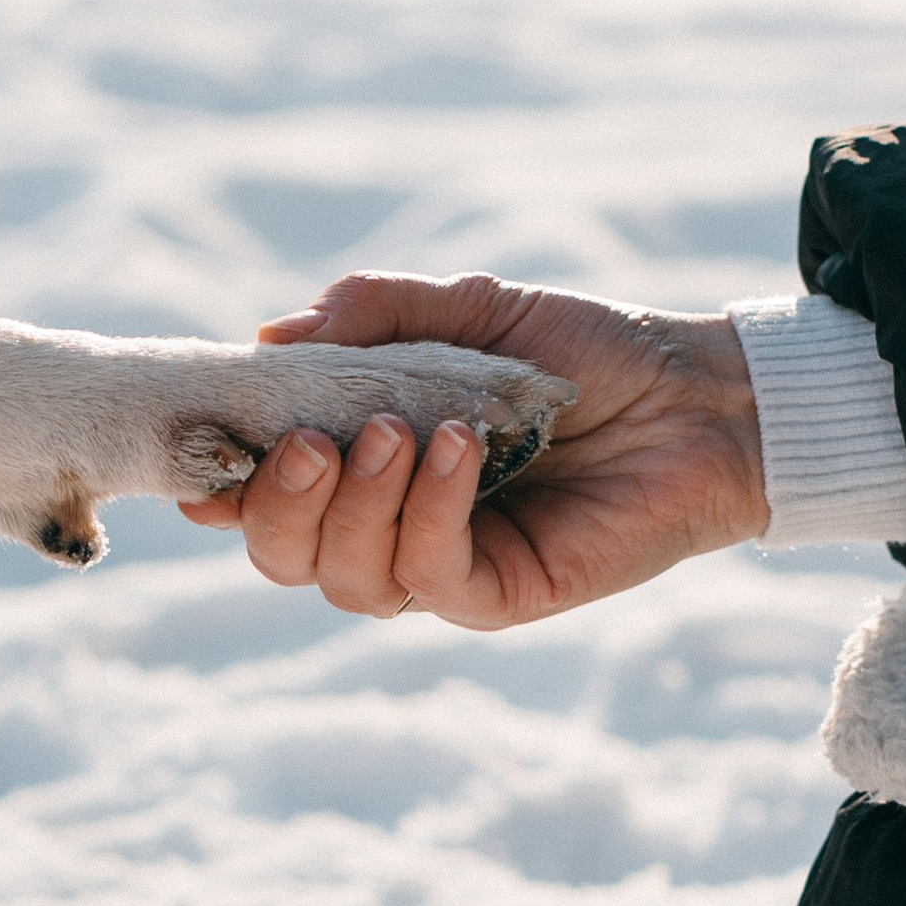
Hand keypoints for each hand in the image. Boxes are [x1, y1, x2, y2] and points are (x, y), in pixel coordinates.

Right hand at [178, 271, 767, 628]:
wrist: (697, 394)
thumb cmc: (585, 351)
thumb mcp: (470, 309)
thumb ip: (375, 313)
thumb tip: (270, 334)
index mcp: (366, 466)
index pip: (266, 497)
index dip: (224, 482)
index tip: (208, 450)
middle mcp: (391, 526)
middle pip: (286, 556)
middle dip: (277, 505)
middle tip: (308, 439)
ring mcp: (443, 568)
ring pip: (345, 577)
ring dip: (354, 504)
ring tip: (398, 430)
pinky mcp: (501, 596)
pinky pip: (430, 577)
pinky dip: (429, 511)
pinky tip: (459, 447)